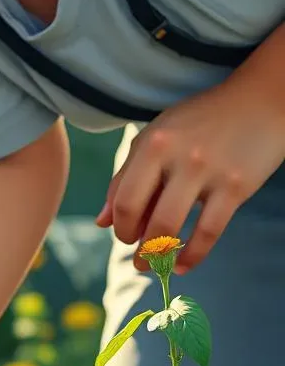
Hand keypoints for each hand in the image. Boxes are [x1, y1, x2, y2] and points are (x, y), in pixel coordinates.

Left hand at [97, 75, 284, 271]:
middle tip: (139, 257)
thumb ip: (125, 177)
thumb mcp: (156, 139)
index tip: (126, 236)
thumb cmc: (200, 123)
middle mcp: (178, 157)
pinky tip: (182, 266)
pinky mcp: (236, 186)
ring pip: (170, 228)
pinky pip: (208, 232)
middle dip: (136, 246)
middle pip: (142, 218)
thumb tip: (101, 222)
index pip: (123, 200)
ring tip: (155, 266)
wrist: (263, 99)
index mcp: (153, 144)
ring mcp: (208, 171)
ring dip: (157, 256)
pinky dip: (192, 256)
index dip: (120, 227)